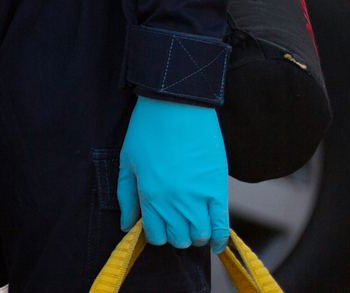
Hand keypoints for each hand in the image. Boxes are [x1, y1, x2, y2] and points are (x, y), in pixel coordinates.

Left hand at [118, 95, 229, 250]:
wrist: (176, 107)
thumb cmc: (147, 130)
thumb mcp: (128, 162)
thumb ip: (127, 196)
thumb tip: (126, 225)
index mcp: (150, 195)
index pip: (155, 235)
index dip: (155, 234)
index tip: (156, 225)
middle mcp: (174, 202)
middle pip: (179, 238)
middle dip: (175, 235)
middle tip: (173, 222)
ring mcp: (199, 197)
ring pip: (200, 236)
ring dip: (195, 235)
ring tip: (191, 224)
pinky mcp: (219, 190)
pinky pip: (223, 225)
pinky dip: (220, 239)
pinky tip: (216, 243)